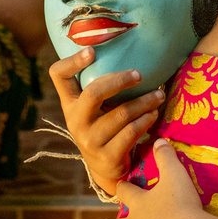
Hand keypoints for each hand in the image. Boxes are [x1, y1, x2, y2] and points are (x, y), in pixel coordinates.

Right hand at [49, 46, 165, 195]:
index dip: (72, 61)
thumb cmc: (103, 126)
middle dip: (120, 80)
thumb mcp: (93, 108)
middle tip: (139, 75)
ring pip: (121, 113)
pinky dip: (146, 120)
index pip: (58, 76)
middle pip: (94, 92)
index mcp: (69, 103)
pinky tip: (154, 114)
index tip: (92, 51)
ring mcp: (90, 140)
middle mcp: (75, 120)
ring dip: (144, 102)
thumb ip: (99, 86)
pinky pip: (131, 132)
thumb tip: (128, 51)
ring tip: (158, 95)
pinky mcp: (107, 156)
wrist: (105, 168)